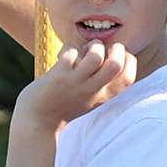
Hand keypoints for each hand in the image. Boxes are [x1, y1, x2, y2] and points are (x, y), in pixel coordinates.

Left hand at [14, 41, 136, 129]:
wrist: (38, 121)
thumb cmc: (65, 105)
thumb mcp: (91, 99)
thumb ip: (103, 83)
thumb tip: (109, 53)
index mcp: (104, 96)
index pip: (128, 77)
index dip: (128, 60)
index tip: (116, 56)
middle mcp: (93, 90)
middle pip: (116, 64)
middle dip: (116, 48)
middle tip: (105, 48)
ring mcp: (76, 83)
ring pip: (95, 56)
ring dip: (93, 45)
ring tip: (84, 50)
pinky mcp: (59, 76)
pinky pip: (71, 53)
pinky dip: (70, 48)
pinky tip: (64, 55)